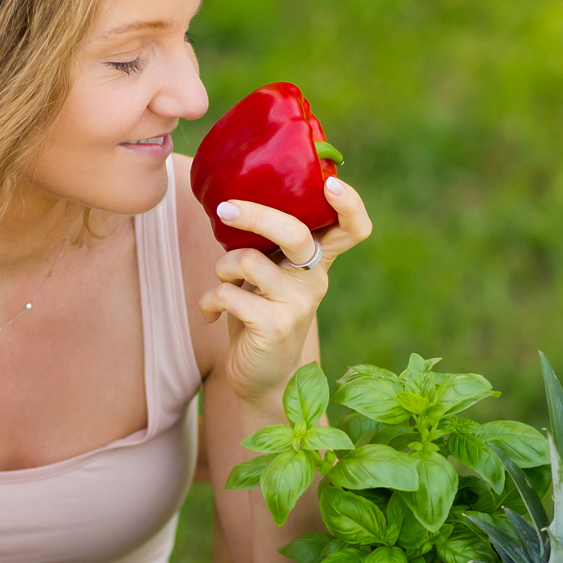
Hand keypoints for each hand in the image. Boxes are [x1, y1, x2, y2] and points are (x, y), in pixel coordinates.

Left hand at [200, 176, 373, 408]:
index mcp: (317, 262)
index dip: (350, 204)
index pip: (352, 230)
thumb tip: (231, 200)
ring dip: (223, 267)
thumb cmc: (260, 316)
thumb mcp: (270, 277)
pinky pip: (228, 294)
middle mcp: (314, 281)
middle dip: (256, 215)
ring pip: (248, 260)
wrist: (261, 379)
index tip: (331, 183)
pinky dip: (210, 300)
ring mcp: (297, 305)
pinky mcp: (273, 326)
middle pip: (295, 233)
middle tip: (225, 209)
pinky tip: (211, 314)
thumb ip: (266, 246)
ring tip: (222, 282)